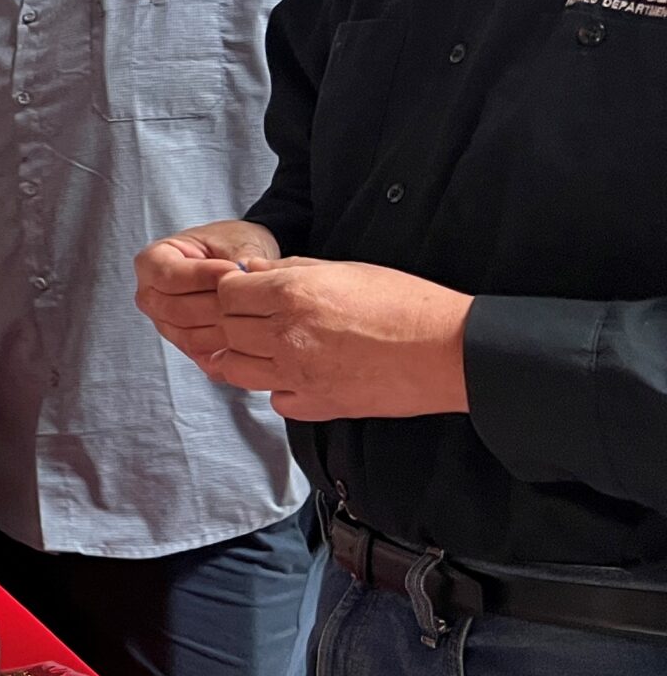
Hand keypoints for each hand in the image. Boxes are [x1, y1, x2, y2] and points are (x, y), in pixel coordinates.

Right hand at [135, 219, 283, 360]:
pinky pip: (202, 355)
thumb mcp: (235, 241)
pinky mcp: (184, 345)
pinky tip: (249, 335)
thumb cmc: (230, 245)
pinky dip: (226, 350)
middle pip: (177, 310)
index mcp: (151, 262)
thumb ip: (238, 256)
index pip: (169, 277)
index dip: (202, 276)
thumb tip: (247, 272)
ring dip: (224, 329)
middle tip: (250, 296)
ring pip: (190, 336)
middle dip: (216, 305)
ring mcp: (165, 324)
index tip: (235, 269)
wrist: (238, 262)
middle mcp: (150, 296)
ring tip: (253, 314)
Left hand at [199, 257, 472, 422]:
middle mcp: (285, 335)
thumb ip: (292, 269)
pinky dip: (279, 388)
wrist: (449, 352)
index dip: (233, 290)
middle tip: (258, 318)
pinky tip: (300, 375)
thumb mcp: (347, 270)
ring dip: (246, 356)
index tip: (247, 291)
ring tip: (271, 347)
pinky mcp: (317, 406)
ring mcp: (297, 375)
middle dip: (235, 321)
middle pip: (226, 330)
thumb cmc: (407, 304)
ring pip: (236, 370)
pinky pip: (275, 399)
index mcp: (291, 294)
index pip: (227, 293)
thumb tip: (254, 270)